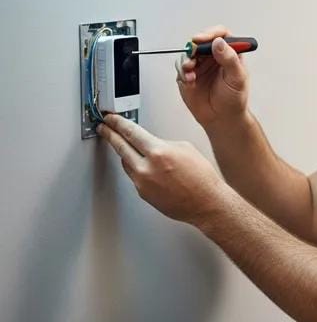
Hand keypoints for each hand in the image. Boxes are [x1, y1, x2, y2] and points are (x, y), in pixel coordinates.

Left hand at [97, 114, 235, 226]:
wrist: (206, 202)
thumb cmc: (201, 177)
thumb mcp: (185, 148)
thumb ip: (163, 143)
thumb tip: (151, 143)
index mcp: (159, 152)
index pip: (132, 133)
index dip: (118, 124)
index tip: (110, 119)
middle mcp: (147, 168)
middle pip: (121, 147)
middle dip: (110, 135)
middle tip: (104, 128)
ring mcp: (142, 182)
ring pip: (126, 162)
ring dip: (124, 153)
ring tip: (124, 146)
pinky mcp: (142, 193)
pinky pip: (134, 176)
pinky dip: (137, 169)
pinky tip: (144, 166)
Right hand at [176, 24, 249, 128]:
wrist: (222, 118)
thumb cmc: (234, 99)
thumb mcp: (237, 78)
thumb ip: (229, 59)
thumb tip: (219, 42)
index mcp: (229, 54)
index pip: (221, 35)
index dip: (211, 33)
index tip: (202, 38)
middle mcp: (213, 57)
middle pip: (201, 42)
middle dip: (195, 46)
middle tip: (193, 53)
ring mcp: (200, 66)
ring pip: (188, 54)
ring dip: (187, 60)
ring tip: (191, 70)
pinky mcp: (188, 76)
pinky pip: (180, 68)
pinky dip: (183, 72)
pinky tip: (190, 81)